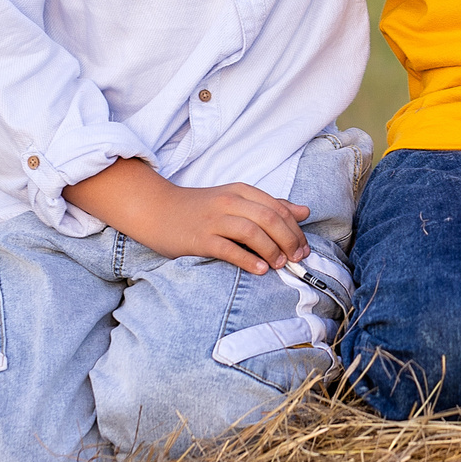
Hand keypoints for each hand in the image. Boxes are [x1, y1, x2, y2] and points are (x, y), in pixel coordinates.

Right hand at [64, 158, 311, 272]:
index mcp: (240, 191)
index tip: (304, 247)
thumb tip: (304, 211)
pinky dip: (248, 260)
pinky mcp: (200, 239)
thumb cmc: (199, 207)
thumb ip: (269, 204)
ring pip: (252, 232)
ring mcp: (214, 220)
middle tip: (298, 258)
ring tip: (281, 265)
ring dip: (272, 249)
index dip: (295, 228)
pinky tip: (260, 270)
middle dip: (289, 240)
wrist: (156, 209)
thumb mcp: (235, 199)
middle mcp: (229, 202)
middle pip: (269, 218)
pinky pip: (228, 249)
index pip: (277, 207)